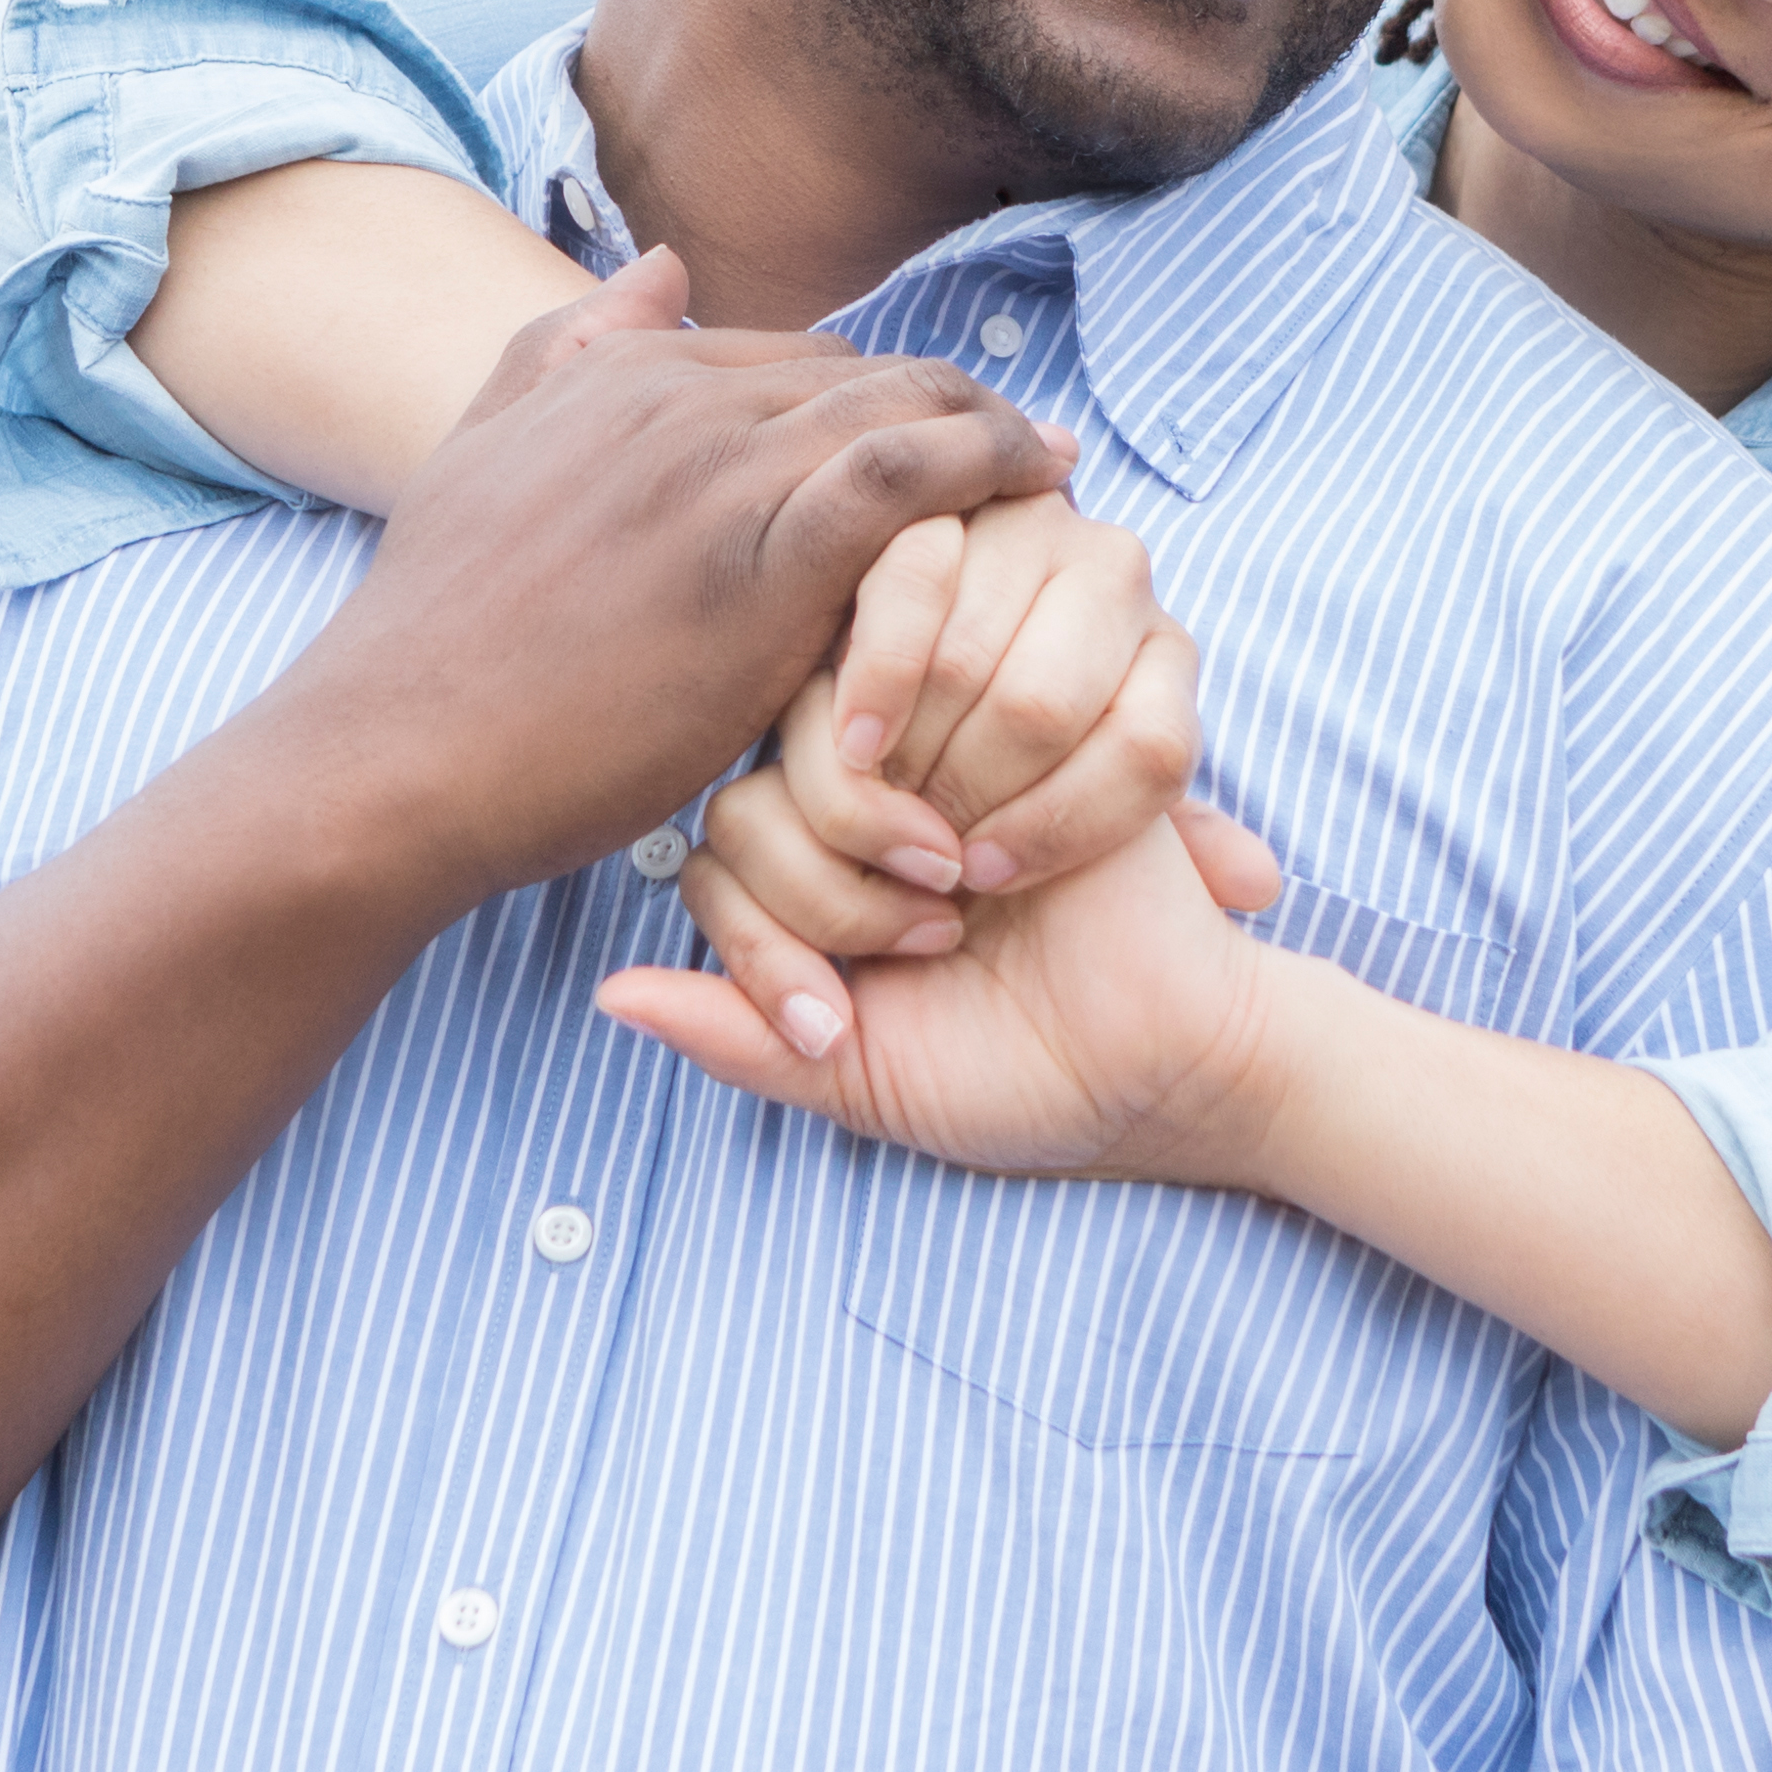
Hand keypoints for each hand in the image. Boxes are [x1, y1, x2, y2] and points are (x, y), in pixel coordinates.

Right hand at [257, 254, 1070, 916]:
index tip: (941, 436)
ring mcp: (717, 470)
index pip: (795, 355)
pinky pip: (905, 477)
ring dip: (991, 432)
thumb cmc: (433, 645)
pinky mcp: (759, 558)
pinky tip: (1035, 495)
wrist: (393, 755)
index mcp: (615, 375)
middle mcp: (674, 398)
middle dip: (951, 404)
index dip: (877, 393)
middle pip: (863, 371)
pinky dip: (984, 468)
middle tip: (1028, 452)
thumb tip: (663, 264)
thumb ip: (564, 353)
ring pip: (899, 405)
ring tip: (1052, 474)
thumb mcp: (478, 457)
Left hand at [598, 782, 1297, 1182]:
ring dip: (885, 836)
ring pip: (828, 735)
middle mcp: (861, 802)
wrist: (1164, 1064)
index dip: (761, 944)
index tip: (839, 1024)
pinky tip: (1009, 861)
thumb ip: (738, 1038)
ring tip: (965, 900)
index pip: (717, 858)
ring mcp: (936, 748)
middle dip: (827, 891)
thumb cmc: (1013, 1072)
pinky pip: (926, 696)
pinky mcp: (1017, 712)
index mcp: (811, 876)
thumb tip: (608, 995)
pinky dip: (956, 793)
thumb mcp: (852, 1075)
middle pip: (757, 789)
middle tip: (927, 943)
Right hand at [805, 491, 1201, 893]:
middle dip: (972, 796)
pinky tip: (858, 739)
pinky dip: (878, 678)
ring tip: (888, 797)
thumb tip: (1260, 880)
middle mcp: (1116, 574)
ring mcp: (1030, 525)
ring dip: (916, 750)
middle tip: (922, 841)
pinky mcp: (939, 502)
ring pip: (970, 662)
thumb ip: (1170, 844)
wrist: (925, 649)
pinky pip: (909, 590)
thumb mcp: (1097, 797)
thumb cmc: (1010, 756)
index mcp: (1165, 652)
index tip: (988, 876)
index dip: (1062, 829)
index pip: (1150, 754)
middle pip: (1046, 710)